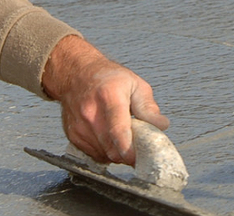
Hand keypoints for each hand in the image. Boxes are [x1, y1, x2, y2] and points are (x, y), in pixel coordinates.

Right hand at [41, 35, 168, 165]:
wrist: (75, 74)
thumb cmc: (107, 77)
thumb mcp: (135, 84)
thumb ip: (148, 107)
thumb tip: (161, 125)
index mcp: (109, 96)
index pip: (118, 130)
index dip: (129, 149)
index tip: (138, 159)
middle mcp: (91, 112)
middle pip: (112, 148)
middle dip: (129, 154)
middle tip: (138, 146)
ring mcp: (80, 126)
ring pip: (105, 155)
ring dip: (117, 153)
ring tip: (122, 136)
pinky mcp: (73, 135)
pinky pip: (95, 155)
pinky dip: (106, 152)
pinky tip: (109, 137)